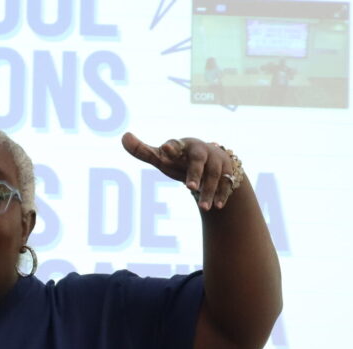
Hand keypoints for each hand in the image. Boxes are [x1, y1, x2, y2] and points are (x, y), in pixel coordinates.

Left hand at [121, 132, 236, 210]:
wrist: (211, 163)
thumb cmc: (180, 160)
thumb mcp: (163, 158)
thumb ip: (143, 151)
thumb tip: (124, 137)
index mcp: (183, 145)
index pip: (177, 144)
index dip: (172, 147)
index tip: (166, 149)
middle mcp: (201, 151)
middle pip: (199, 161)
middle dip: (195, 174)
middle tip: (189, 188)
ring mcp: (216, 161)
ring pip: (214, 175)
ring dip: (209, 191)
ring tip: (203, 208)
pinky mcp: (228, 172)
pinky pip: (227, 184)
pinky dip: (222, 194)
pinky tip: (218, 206)